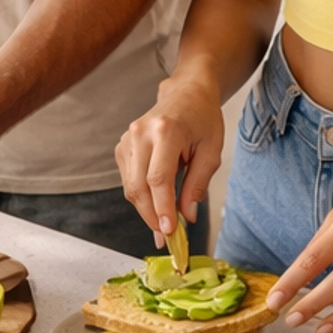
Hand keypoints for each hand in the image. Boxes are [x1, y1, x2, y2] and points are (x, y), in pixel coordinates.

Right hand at [116, 79, 224, 243]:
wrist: (185, 94)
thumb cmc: (202, 119)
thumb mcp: (211, 151)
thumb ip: (197, 184)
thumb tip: (186, 216)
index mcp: (165, 131)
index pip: (158, 178)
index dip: (162, 209)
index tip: (170, 231)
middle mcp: (140, 134)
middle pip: (138, 186)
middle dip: (151, 216)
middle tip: (166, 238)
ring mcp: (127, 139)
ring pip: (130, 187)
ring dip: (146, 210)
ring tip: (164, 225)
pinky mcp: (122, 147)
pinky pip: (128, 181)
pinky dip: (141, 197)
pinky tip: (156, 204)